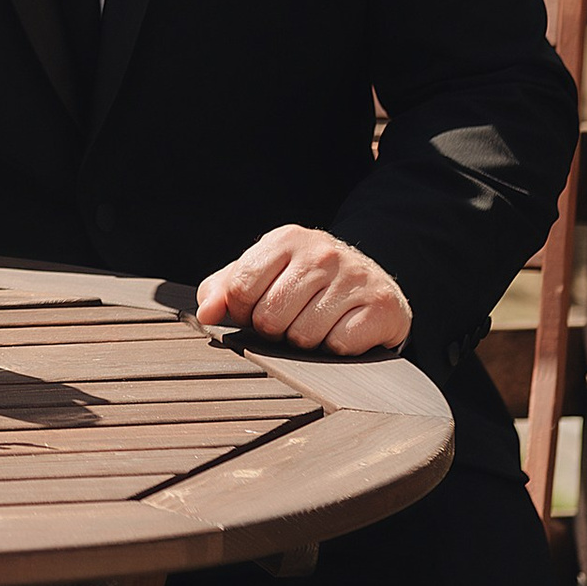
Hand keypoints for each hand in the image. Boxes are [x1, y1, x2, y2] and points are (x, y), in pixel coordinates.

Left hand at [196, 228, 412, 355]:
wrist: (369, 282)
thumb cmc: (306, 281)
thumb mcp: (264, 272)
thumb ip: (225, 288)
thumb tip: (205, 314)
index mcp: (286, 239)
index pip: (240, 287)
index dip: (241, 310)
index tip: (254, 309)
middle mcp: (322, 252)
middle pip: (270, 316)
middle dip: (274, 329)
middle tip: (290, 318)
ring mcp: (354, 278)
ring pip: (303, 336)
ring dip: (305, 341)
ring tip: (317, 322)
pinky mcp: (380, 306)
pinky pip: (339, 344)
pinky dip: (336, 346)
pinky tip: (342, 328)